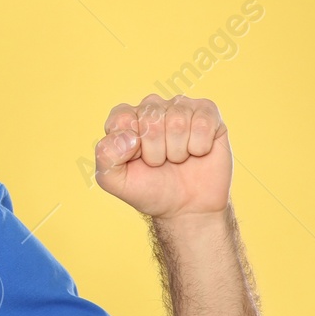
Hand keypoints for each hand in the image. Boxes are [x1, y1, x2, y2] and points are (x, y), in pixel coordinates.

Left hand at [94, 94, 232, 220]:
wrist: (187, 208)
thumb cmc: (149, 190)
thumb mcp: (114, 180)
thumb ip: (106, 155)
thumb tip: (129, 135)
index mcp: (126, 118)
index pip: (122, 119)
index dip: (131, 147)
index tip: (137, 160)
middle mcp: (152, 107)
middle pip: (151, 119)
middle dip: (155, 151)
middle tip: (160, 163)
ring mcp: (180, 107)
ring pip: (177, 121)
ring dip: (178, 150)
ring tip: (178, 158)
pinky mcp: (207, 113)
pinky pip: (203, 122)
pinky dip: (200, 146)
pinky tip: (197, 152)